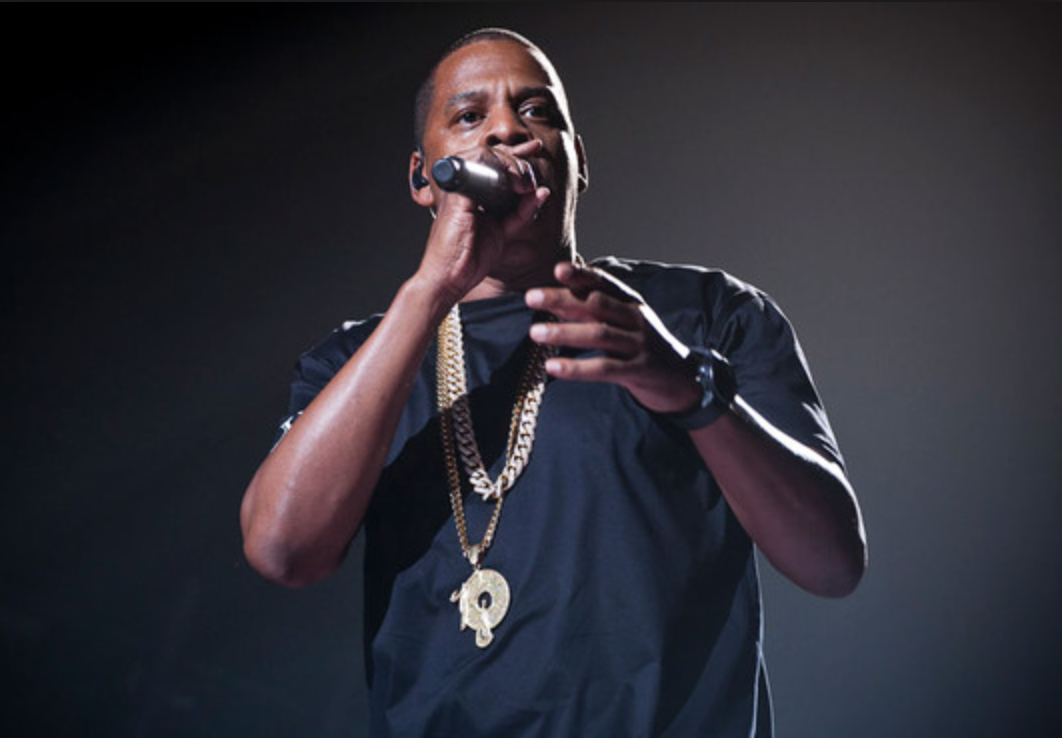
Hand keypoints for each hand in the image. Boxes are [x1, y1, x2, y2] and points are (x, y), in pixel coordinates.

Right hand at [416, 140, 550, 302]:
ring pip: (486, 157)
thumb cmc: (470, 258)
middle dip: (518, 160)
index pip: (493, 162)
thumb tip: (540, 193)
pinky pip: (481, 172)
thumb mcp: (504, 231)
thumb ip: (520, 212)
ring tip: (526, 183)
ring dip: (512, 165)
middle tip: (531, 179)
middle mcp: (462, 185)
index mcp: (471, 191)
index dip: (515, 154)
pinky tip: (520, 187)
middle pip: (491, 155)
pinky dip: (503, 173)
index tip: (534, 149)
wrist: (449, 278)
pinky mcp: (457, 196)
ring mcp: (458, 188)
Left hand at [525, 261, 701, 414]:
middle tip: (531, 297)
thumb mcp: (626, 323)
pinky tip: (553, 366)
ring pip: (599, 335)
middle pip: (596, 305)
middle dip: (563, 299)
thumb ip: (594, 311)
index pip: (605, 284)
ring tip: (535, 332)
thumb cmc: (644, 347)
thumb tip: (554, 299)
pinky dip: (577, 367)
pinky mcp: (638, 371)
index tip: (558, 269)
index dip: (582, 275)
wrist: (683, 380)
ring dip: (565, 332)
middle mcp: (636, 319)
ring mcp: (638, 345)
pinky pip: (604, 368)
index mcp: (631, 303)